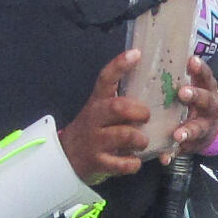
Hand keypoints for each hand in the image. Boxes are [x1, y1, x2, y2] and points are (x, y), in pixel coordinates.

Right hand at [60, 49, 150, 181]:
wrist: (65, 158)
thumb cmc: (92, 130)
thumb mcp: (99, 111)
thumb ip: (119, 101)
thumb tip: (152, 87)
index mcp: (96, 102)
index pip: (106, 78)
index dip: (120, 65)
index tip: (136, 53)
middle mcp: (94, 119)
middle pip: (116, 107)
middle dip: (137, 110)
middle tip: (146, 116)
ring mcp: (94, 141)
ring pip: (122, 135)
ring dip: (139, 139)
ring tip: (142, 142)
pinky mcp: (97, 162)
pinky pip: (120, 163)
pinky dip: (132, 163)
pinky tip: (134, 161)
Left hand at [165, 56, 217, 165]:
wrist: (212, 128)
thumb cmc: (194, 101)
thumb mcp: (195, 87)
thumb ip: (180, 75)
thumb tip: (154, 53)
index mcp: (207, 89)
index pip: (206, 76)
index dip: (200, 69)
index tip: (191, 61)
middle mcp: (209, 107)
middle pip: (205, 100)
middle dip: (195, 96)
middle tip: (182, 92)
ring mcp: (204, 127)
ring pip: (197, 128)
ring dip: (187, 131)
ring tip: (177, 134)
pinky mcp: (194, 144)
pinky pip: (183, 150)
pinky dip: (174, 154)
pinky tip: (165, 158)